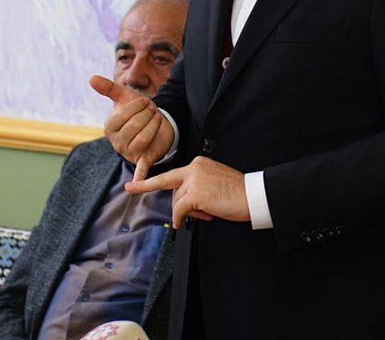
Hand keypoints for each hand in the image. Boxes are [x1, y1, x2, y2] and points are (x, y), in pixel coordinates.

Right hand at [91, 74, 173, 182]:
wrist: (156, 120)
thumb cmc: (137, 109)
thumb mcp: (124, 96)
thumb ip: (108, 87)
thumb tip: (91, 78)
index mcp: (109, 127)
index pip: (123, 115)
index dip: (138, 106)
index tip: (145, 101)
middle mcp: (116, 142)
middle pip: (136, 126)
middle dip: (148, 114)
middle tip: (152, 110)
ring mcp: (129, 152)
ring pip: (144, 138)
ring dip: (155, 125)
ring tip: (156, 119)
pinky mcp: (143, 160)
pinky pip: (139, 169)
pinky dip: (138, 178)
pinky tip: (135, 186)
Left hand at [127, 156, 248, 227]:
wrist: (253, 195)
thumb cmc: (238, 192)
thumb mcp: (215, 181)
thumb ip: (197, 185)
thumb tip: (184, 202)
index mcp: (199, 163)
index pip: (172, 175)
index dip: (149, 183)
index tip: (131, 186)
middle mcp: (194, 167)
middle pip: (174, 190)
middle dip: (181, 204)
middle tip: (202, 211)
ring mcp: (193, 180)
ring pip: (177, 201)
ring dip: (189, 212)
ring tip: (210, 212)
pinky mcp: (195, 194)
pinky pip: (179, 210)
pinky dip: (180, 218)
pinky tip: (183, 222)